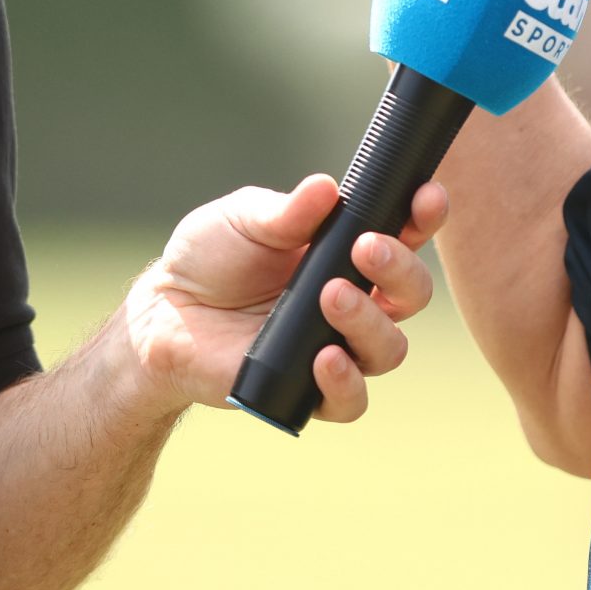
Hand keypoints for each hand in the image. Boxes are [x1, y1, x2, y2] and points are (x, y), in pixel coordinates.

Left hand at [121, 174, 449, 423]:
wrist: (163, 312)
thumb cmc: (211, 256)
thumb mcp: (245, 218)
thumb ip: (288, 210)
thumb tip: (327, 188)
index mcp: (348, 252)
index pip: (405, 235)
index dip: (425, 217)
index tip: (427, 197)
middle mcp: (355, 300)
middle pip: (412, 294)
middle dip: (400, 268)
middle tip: (365, 247)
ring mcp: (337, 347)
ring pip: (389, 348)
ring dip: (369, 321)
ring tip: (331, 295)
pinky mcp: (310, 391)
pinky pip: (352, 401)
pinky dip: (345, 382)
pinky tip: (325, 359)